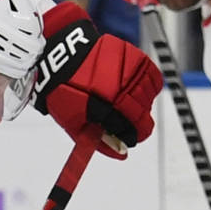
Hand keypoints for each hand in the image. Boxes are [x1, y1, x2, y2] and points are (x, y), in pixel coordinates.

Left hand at [32, 1, 161, 158]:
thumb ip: (99, 141)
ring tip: (129, 104)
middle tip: (130, 124)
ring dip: (144, 104)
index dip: (134, 137)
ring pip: (150, 94)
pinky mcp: (132, 54)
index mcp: (104, 105)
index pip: (133, 128)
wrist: (59, 56)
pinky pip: (152, 74)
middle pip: (143, 112)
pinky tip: (137, 89)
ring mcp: (127, 69)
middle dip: (139, 123)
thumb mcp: (73, 123)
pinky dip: (149, 85)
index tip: (131, 139)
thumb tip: (122, 154)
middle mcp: (119, 86)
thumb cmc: (63, 92)